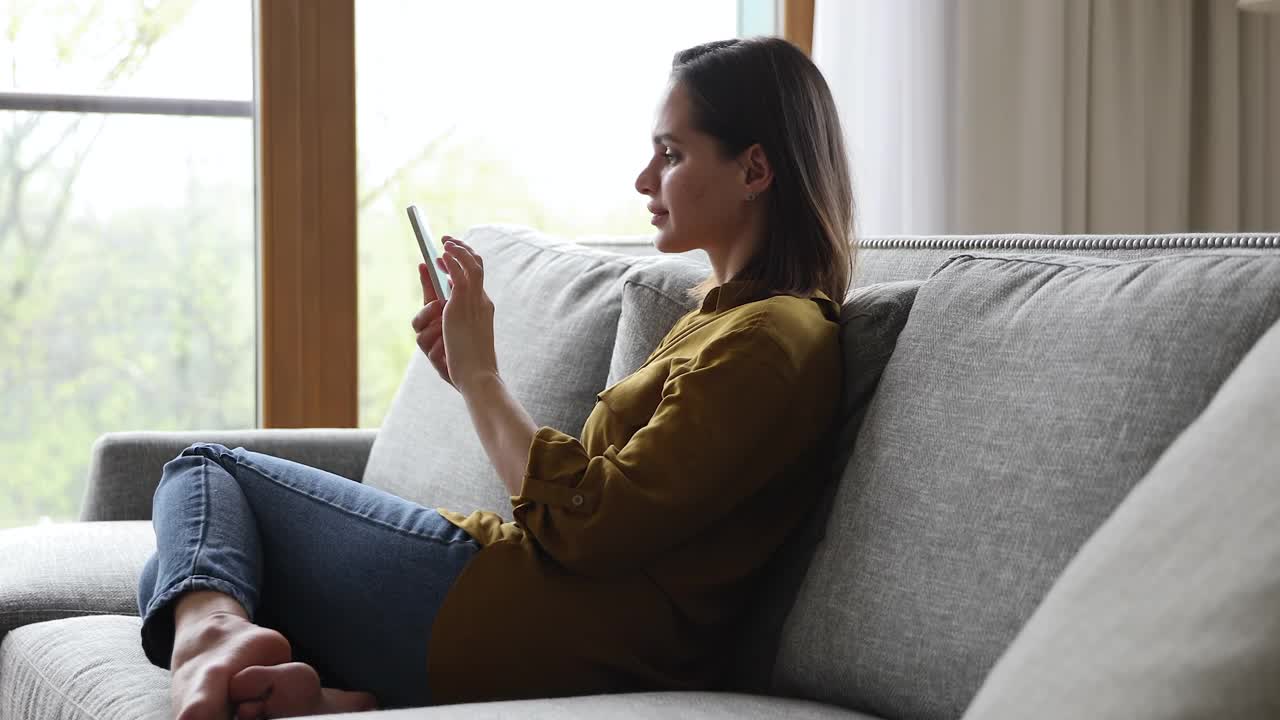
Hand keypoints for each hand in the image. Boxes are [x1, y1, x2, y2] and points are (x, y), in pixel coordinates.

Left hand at [410, 236, 498, 393]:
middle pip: (477, 266)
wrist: (478, 376)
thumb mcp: (460, 340)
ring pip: (468, 266)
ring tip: (444, 242)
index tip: (447, 262)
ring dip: (456, 251)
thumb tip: (437, 307)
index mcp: (483, 310)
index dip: (463, 266)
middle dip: (463, 251)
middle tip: (447, 243)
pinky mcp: (460, 304)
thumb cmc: (469, 366)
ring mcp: (473, 302)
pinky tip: (440, 255)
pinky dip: (451, 261)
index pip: (476, 280)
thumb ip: (451, 323)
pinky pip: (457, 274)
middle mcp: (481, 301)